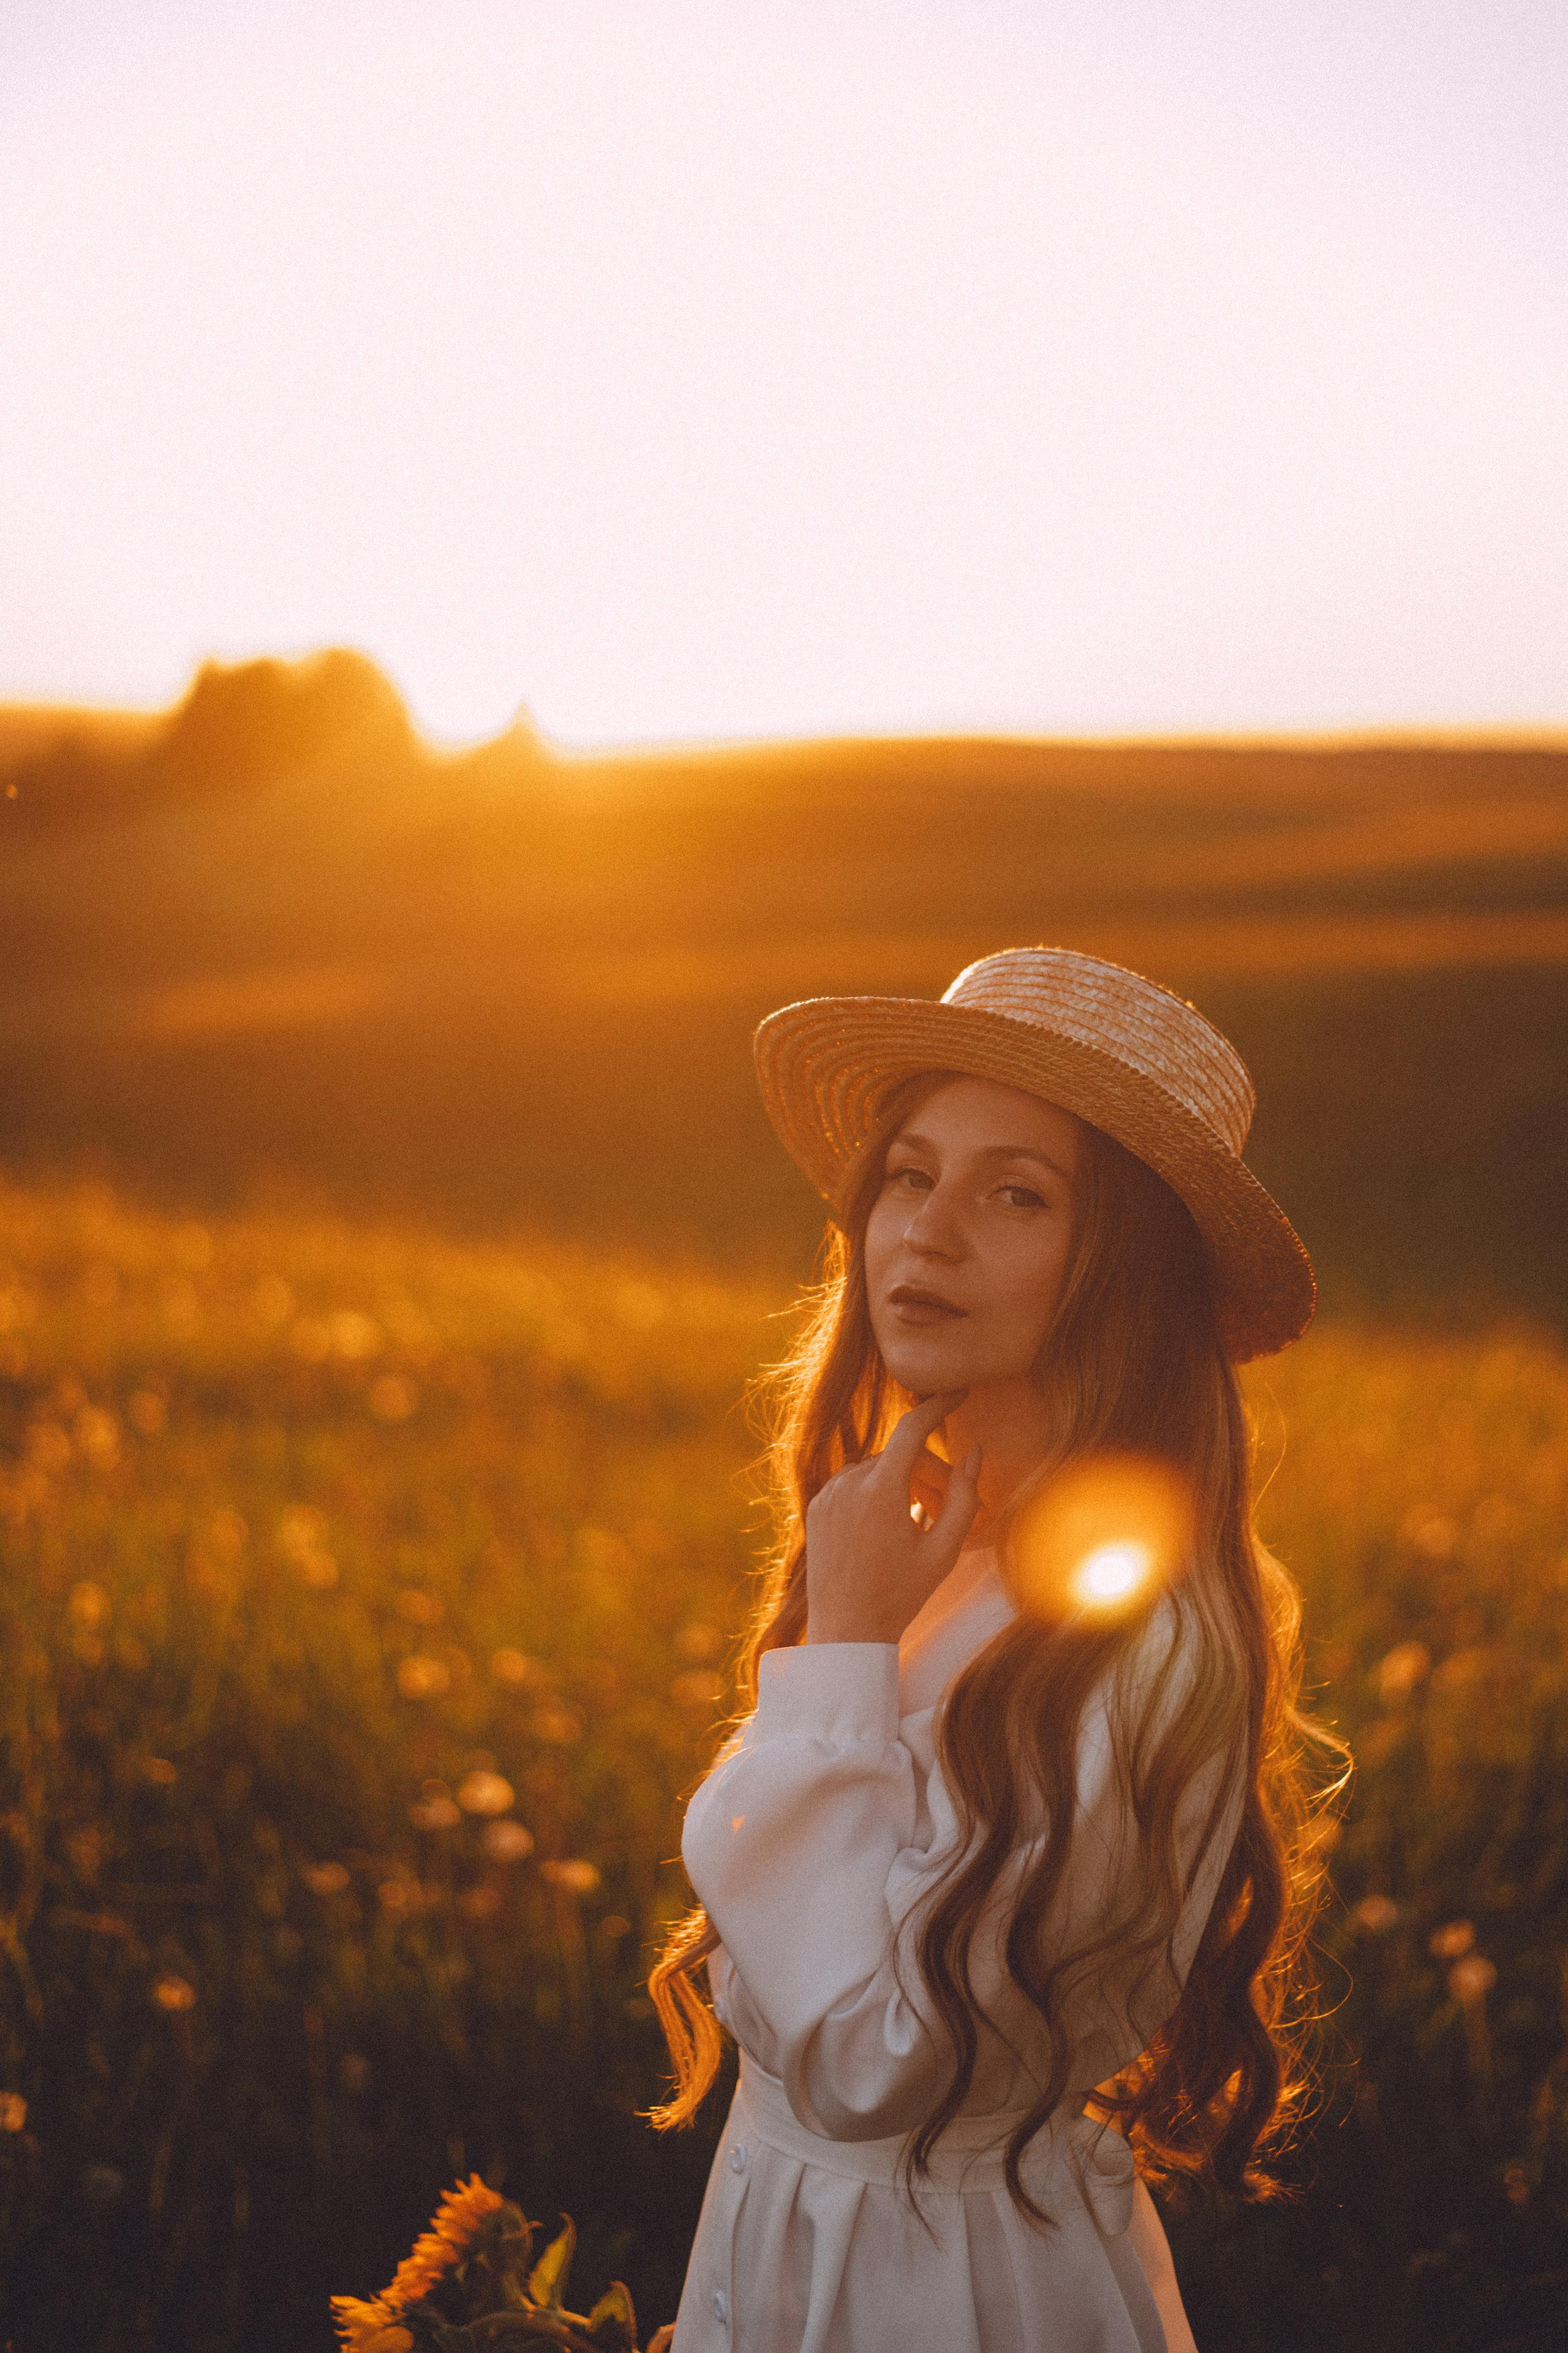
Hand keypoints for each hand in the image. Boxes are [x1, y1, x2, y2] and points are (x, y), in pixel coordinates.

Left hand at [803, 1392, 983, 1645]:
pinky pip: (853, 1484)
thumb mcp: (944, 1549)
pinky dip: (875, 1494)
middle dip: (929, 1474)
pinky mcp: (816, 1507)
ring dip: (902, 1485)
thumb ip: (964, 1496)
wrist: (846, 1630)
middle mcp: (849, 1482)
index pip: (913, 1427)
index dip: (939, 1405)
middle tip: (947, 1510)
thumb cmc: (900, 1594)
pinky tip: (887, 1528)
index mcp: (881, 1489)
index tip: (959, 1394)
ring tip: (917, 1525)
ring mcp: (828, 1494)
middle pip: (901, 1457)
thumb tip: (973, 1452)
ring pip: (878, 1470)